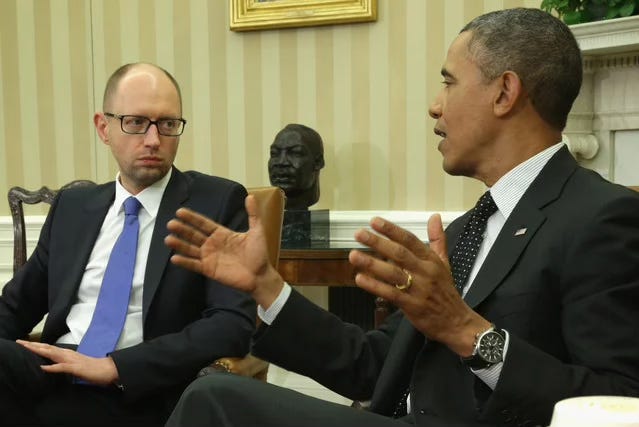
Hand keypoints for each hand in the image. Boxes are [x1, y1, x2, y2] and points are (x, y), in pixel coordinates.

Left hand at [15, 340, 118, 384]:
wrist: (108, 369)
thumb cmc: (93, 368)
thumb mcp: (75, 365)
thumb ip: (64, 363)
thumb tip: (54, 363)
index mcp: (67, 354)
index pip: (49, 348)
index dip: (36, 346)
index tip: (24, 343)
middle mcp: (68, 354)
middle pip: (47, 348)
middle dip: (32, 345)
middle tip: (19, 342)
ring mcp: (72, 360)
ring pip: (52, 354)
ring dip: (39, 351)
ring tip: (27, 348)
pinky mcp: (76, 368)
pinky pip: (62, 367)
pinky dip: (52, 367)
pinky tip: (43, 368)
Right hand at [165, 194, 283, 307]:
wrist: (261, 276)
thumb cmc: (259, 254)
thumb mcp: (257, 231)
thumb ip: (253, 214)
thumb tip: (250, 196)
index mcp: (222, 234)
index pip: (204, 224)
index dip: (192, 218)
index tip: (180, 211)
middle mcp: (213, 244)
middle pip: (194, 235)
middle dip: (182, 229)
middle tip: (170, 224)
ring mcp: (210, 257)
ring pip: (191, 249)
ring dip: (180, 244)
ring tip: (168, 239)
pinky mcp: (209, 270)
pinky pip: (194, 265)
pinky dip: (185, 262)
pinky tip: (174, 257)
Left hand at [348, 214, 490, 355]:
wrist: (457, 322)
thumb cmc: (446, 291)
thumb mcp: (445, 263)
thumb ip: (438, 239)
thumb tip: (435, 216)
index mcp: (431, 260)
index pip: (410, 240)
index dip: (392, 230)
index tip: (374, 222)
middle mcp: (425, 272)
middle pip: (399, 254)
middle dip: (378, 242)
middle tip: (359, 234)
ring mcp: (419, 289)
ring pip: (393, 273)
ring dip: (372, 264)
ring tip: (354, 256)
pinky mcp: (412, 306)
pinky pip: (391, 294)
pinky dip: (375, 286)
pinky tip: (360, 279)